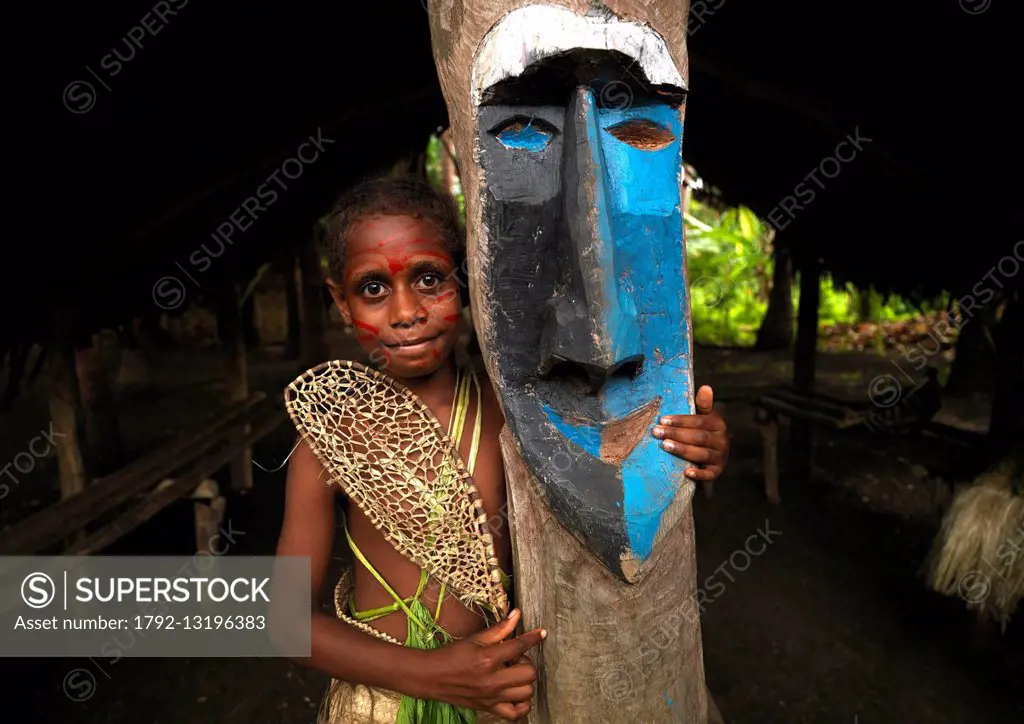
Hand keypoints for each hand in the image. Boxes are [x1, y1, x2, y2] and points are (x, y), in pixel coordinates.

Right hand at [425, 608, 543, 720]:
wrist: (432, 677)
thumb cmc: (453, 655)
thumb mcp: (476, 639)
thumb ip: (500, 629)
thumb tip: (517, 614)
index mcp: (488, 659)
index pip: (519, 646)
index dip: (533, 638)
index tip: (541, 633)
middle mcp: (493, 680)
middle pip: (529, 673)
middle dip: (526, 662)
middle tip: (514, 658)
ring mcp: (492, 697)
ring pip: (527, 693)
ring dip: (525, 682)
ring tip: (513, 674)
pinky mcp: (489, 708)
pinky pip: (516, 714)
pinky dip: (522, 704)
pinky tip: (516, 693)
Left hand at [652, 385, 729, 481]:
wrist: (713, 456)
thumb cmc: (701, 432)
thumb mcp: (703, 417)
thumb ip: (702, 405)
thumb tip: (706, 387)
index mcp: (718, 424)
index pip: (699, 421)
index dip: (680, 420)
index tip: (662, 420)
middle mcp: (722, 440)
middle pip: (698, 437)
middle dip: (676, 434)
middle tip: (657, 432)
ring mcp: (721, 457)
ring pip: (702, 454)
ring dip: (683, 450)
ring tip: (665, 446)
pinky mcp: (717, 471)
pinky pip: (709, 474)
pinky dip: (699, 474)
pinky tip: (686, 472)